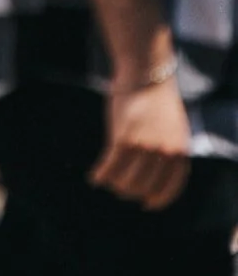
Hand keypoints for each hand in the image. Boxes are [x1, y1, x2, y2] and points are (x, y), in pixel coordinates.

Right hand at [90, 75, 191, 209]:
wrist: (146, 72)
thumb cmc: (156, 98)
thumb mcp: (172, 128)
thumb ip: (167, 150)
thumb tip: (153, 172)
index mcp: (180, 151)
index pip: (170, 187)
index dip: (158, 199)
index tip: (147, 204)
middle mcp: (164, 153)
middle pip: (145, 186)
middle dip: (130, 191)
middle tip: (120, 189)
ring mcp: (144, 146)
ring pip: (127, 180)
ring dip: (115, 184)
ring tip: (108, 180)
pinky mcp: (124, 138)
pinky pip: (111, 165)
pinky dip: (101, 174)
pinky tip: (94, 177)